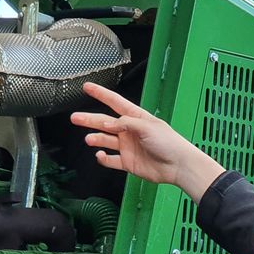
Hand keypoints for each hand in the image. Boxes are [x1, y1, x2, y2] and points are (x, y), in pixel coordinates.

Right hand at [70, 82, 225, 200]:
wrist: (178, 166)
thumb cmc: (169, 143)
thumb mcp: (147, 126)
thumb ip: (125, 124)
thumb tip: (108, 123)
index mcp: (136, 118)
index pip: (115, 102)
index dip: (101, 94)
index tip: (88, 87)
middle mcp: (129, 131)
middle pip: (105, 122)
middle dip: (89, 119)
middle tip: (75, 117)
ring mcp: (128, 147)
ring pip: (106, 140)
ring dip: (96, 139)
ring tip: (89, 139)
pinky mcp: (128, 162)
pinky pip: (111, 160)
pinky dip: (103, 158)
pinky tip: (100, 156)